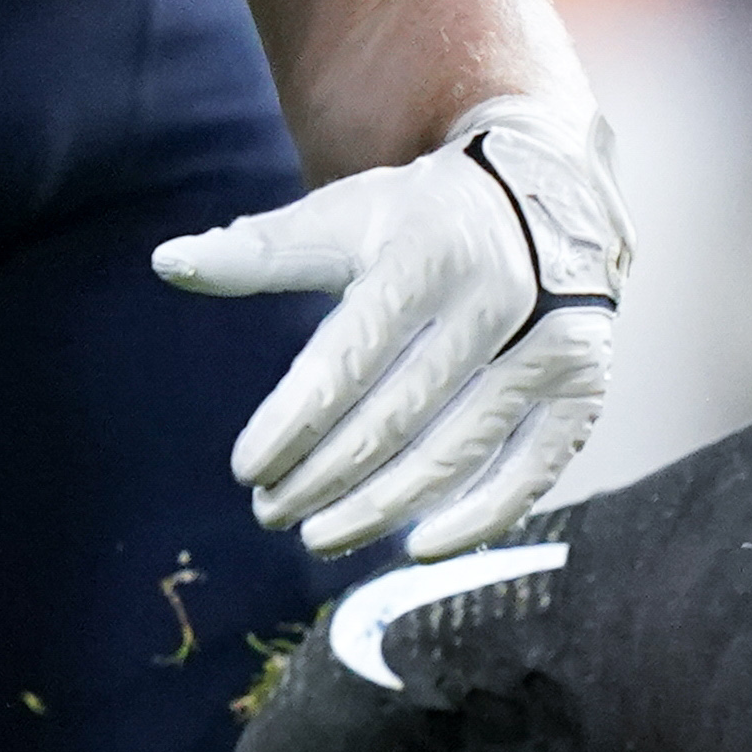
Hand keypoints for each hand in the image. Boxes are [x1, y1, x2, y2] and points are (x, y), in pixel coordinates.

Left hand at [154, 100, 622, 559]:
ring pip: (456, 454)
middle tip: (271, 512)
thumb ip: (262, 250)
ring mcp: (548, 351)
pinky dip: (479, 517)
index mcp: (424, 258)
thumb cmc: (422, 222)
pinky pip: (533, 471)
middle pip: (395, 418)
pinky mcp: (583, 389)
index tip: (248, 469)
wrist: (546, 203)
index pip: (345, 361)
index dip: (292, 424)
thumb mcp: (344, 219)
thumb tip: (168, 265)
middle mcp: (496, 305)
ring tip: (322, 534)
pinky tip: (418, 548)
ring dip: (383, 508)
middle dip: (325, 476)